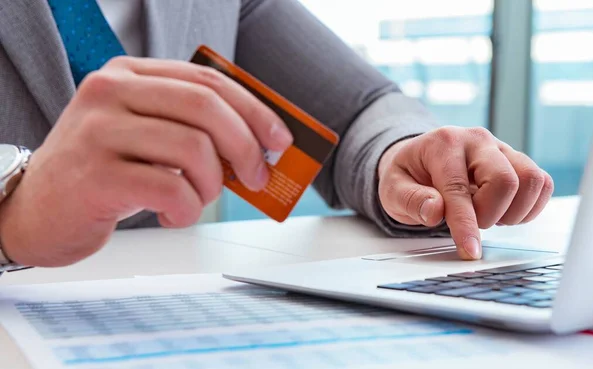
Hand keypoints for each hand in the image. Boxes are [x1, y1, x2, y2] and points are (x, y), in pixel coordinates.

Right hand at [0, 56, 291, 266]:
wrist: (34, 211)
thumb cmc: (100, 173)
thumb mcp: (143, 134)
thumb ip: (191, 128)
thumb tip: (256, 145)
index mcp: (129, 75)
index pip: (207, 80)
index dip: (254, 109)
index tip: (279, 139)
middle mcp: (110, 93)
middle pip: (206, 107)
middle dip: (245, 147)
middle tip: (256, 177)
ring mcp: (99, 132)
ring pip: (193, 149)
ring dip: (213, 185)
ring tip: (198, 199)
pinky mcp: (96, 176)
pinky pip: (171, 189)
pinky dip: (188, 209)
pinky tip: (174, 214)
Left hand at [377, 126, 553, 259]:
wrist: (419, 158)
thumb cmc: (407, 175)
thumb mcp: (392, 189)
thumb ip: (410, 200)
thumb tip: (435, 211)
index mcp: (443, 144)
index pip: (459, 188)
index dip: (466, 224)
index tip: (470, 250)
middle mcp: (476, 141)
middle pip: (505, 180)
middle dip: (490, 214)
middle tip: (472, 221)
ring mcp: (501, 148)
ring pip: (531, 180)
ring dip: (513, 211)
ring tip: (487, 215)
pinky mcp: (517, 160)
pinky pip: (541, 183)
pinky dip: (528, 207)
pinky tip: (503, 212)